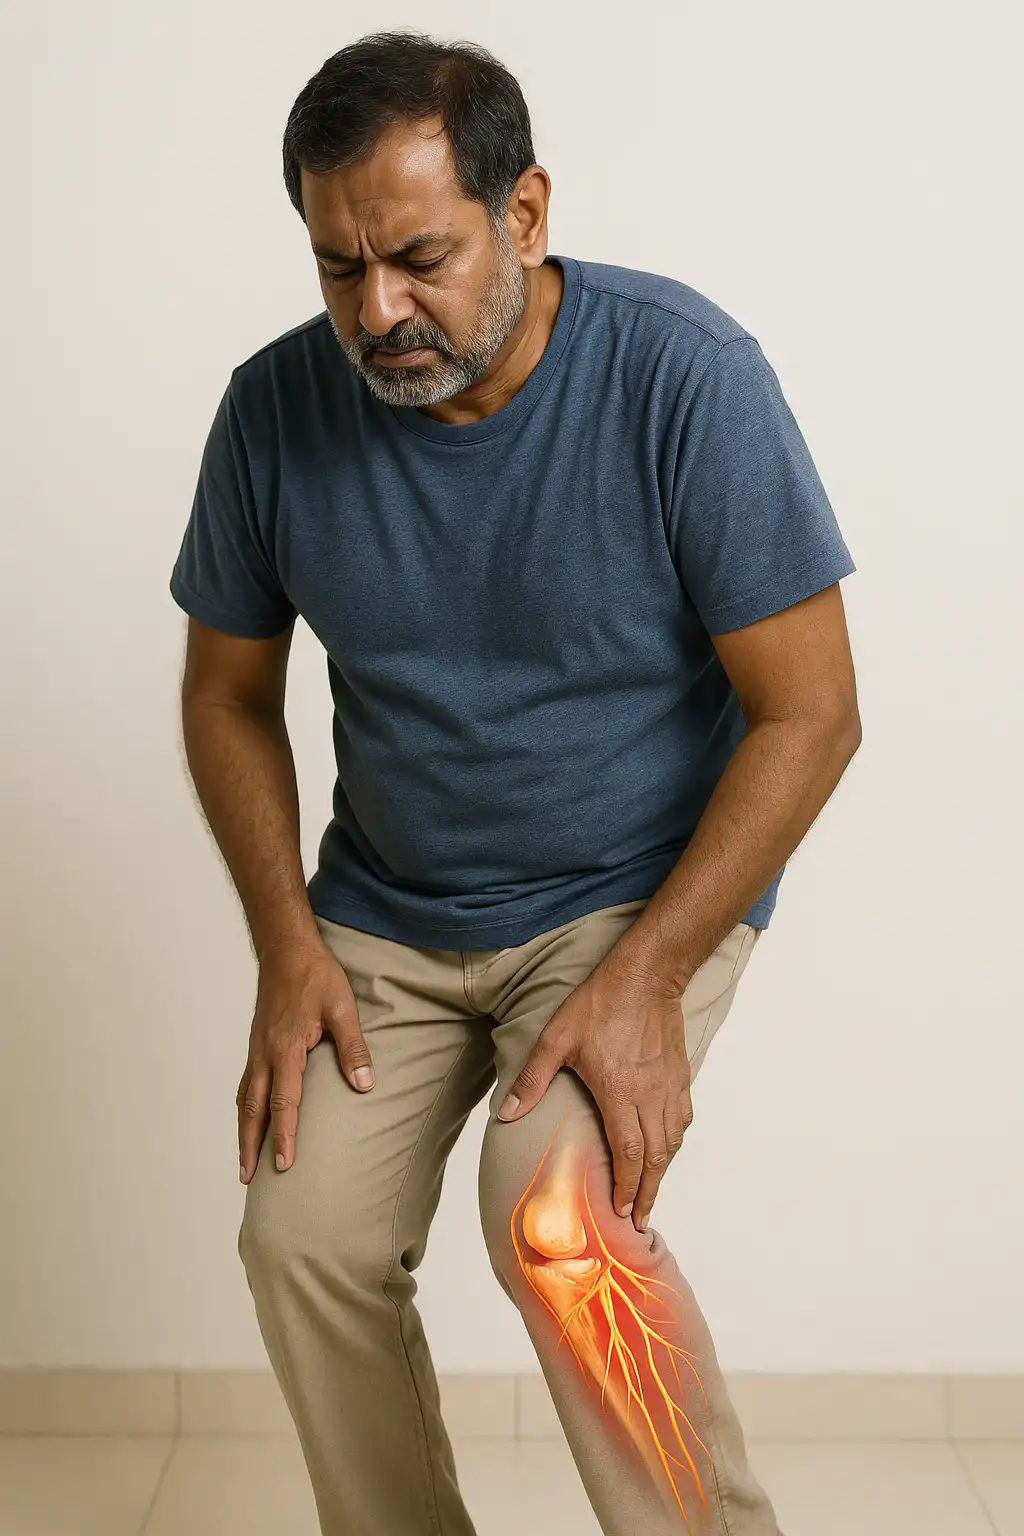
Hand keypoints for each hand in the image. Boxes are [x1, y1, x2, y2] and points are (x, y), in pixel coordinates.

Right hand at [236, 937, 372, 1182]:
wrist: (287, 949)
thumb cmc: (315, 976)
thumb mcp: (342, 1008)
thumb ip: (353, 1047)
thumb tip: (364, 1084)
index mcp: (286, 1048)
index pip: (284, 1102)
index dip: (285, 1135)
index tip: (284, 1165)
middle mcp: (265, 1054)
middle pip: (252, 1109)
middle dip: (251, 1146)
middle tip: (248, 1179)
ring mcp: (256, 1050)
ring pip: (244, 1099)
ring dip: (244, 1132)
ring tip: (244, 1163)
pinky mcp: (257, 1045)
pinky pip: (245, 1084)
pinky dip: (245, 1109)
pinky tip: (250, 1120)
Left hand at [496, 957, 690, 1233]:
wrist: (647, 973)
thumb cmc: (601, 1003)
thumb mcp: (557, 1038)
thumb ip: (532, 1079)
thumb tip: (506, 1114)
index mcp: (621, 1093)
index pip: (629, 1155)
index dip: (628, 1188)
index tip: (623, 1212)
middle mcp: (650, 1095)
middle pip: (656, 1158)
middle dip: (648, 1192)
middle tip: (641, 1219)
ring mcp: (669, 1085)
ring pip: (672, 1141)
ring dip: (663, 1171)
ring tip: (651, 1192)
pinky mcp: (680, 1074)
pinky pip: (682, 1118)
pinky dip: (674, 1141)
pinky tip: (665, 1147)